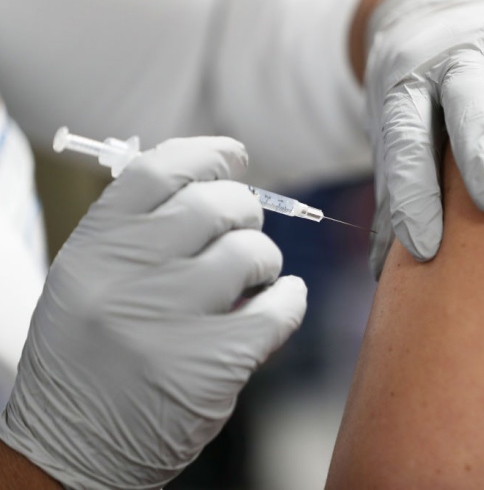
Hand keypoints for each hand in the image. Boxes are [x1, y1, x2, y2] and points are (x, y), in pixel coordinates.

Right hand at [0, 137, 306, 488]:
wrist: (75, 446)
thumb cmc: (88, 353)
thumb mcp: (90, 278)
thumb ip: (141, 230)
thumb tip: (215, 183)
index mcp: (96, 246)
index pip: (160, 169)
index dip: (208, 154)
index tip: (235, 157)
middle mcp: (130, 275)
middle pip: (217, 204)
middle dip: (245, 210)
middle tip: (245, 228)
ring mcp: (173, 319)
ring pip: (253, 252)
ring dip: (264, 259)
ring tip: (252, 278)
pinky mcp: (215, 364)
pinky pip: (282, 306)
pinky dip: (291, 298)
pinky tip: (281, 302)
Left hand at [364, 0, 483, 275]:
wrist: (423, 25)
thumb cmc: (414, 101)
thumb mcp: (393, 136)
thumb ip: (394, 193)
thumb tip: (382, 268)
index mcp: (406, 95)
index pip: (407, 147)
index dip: (413, 195)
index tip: (424, 245)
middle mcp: (449, 68)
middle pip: (465, 108)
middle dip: (481, 154)